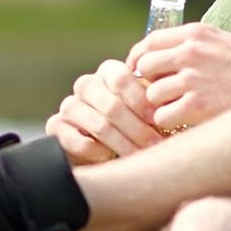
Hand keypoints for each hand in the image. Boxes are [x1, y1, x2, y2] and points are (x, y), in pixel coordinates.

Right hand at [45, 57, 166, 164]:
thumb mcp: (149, 113)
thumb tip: (174, 110)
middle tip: (155, 146)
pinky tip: (108, 157)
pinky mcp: (56, 127)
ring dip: (122, 144)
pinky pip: (75, 139)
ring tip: (139, 157)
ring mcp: (70, 105)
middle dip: (137, 129)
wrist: (105, 151)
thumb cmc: (137, 127)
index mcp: (110, 72)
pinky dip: (95, 150)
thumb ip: (157, 106)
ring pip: (97, 124)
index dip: (140, 100)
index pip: (122, 79)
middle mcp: (87, 85)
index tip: (158, 120)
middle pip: (111, 105)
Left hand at [127, 23, 230, 130]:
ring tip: (177, 112)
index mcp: (195, 33)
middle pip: (144, 67)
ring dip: (160, 107)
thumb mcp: (222, 42)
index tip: (137, 72)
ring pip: (151, 95)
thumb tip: (161, 54)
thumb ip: (193, 44)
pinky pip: (162, 117)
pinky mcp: (197, 105)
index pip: (150, 42)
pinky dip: (169, 124)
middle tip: (156, 97)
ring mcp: (193, 79)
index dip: (138, 58)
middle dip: (146, 84)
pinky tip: (184, 124)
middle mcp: (190, 52)